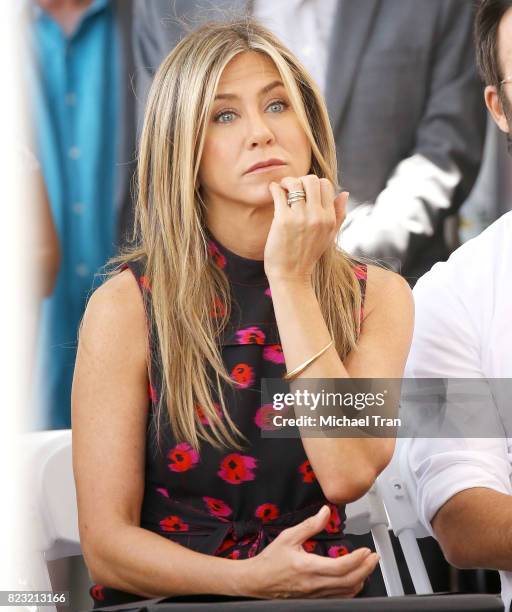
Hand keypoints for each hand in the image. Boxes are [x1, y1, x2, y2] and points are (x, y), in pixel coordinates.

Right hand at [240, 505, 379, 598]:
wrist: (257, 580)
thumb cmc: (270, 560)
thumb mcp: (288, 537)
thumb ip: (309, 525)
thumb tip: (325, 512)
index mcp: (308, 567)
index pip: (340, 566)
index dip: (357, 559)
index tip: (366, 550)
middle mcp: (314, 584)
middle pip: (348, 581)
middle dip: (365, 569)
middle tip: (374, 557)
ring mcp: (315, 594)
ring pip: (345, 592)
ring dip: (360, 579)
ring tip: (367, 567)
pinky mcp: (314, 599)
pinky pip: (338, 597)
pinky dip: (350, 589)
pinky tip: (354, 580)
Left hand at [264, 175, 347, 282]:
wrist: (291, 276)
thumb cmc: (308, 256)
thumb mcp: (329, 236)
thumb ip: (339, 215)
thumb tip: (345, 193)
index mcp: (329, 219)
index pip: (326, 185)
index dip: (314, 184)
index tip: (305, 191)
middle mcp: (317, 216)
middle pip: (311, 180)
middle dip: (300, 180)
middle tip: (291, 188)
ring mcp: (300, 217)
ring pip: (295, 183)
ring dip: (286, 182)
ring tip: (282, 189)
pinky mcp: (283, 220)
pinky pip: (279, 193)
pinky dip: (275, 188)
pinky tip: (273, 191)